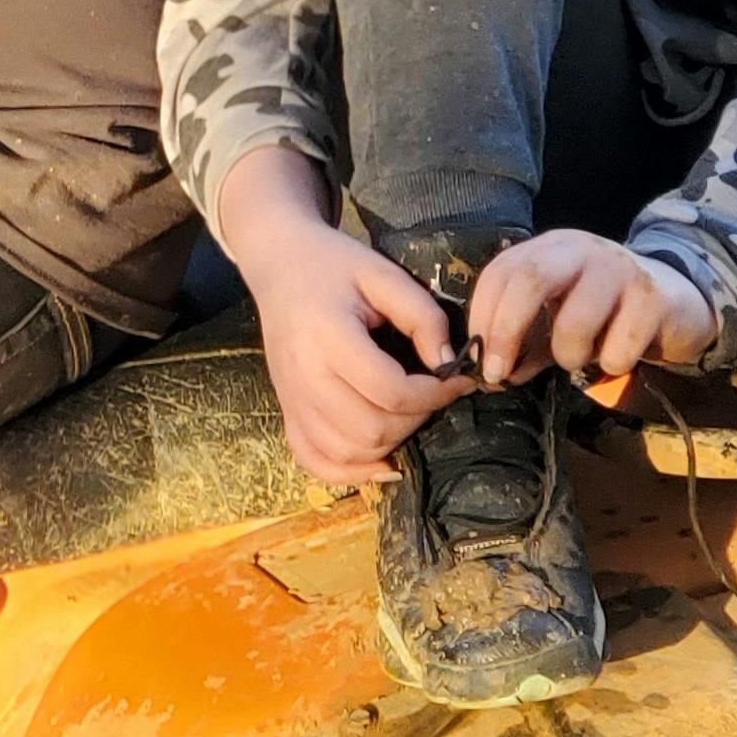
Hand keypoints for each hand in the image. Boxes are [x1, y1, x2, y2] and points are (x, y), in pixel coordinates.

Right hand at [235, 210, 469, 483]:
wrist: (278, 265)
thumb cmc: (333, 264)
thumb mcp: (383, 274)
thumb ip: (421, 315)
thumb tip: (448, 362)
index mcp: (327, 337)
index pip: (390, 391)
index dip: (435, 394)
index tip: (457, 378)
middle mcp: (303, 377)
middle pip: (370, 430)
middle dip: (416, 419)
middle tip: (434, 394)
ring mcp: (291, 400)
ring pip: (347, 452)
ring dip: (390, 444)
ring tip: (409, 415)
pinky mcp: (287, 411)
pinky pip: (315, 460)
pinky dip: (350, 471)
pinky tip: (380, 460)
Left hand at [466, 230, 718, 400]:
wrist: (677, 300)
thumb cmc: (606, 312)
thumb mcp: (557, 320)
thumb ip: (524, 344)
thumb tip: (492, 376)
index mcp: (550, 249)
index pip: (501, 272)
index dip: (482, 317)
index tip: (479, 358)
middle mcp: (581, 250)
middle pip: (529, 280)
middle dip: (506, 332)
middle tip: (499, 373)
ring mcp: (619, 269)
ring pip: (575, 322)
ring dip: (568, 356)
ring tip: (579, 358)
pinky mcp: (654, 298)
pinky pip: (619, 347)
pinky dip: (611, 364)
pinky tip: (620, 354)